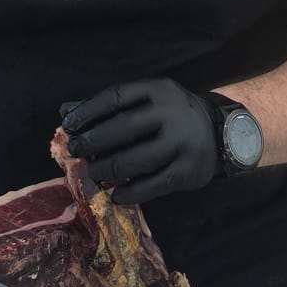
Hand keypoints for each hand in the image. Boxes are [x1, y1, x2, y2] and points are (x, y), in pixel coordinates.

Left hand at [61, 80, 220, 204]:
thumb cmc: (171, 116)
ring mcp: (182, 143)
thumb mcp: (145, 101)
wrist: (222, 134)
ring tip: (92, 173)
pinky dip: (131, 192)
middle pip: (124, 128)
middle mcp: (172, 113)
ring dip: (108, 168)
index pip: (115, 97)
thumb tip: (64, 112)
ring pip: (137, 159)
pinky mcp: (188, 171)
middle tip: (74, 152)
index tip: (68, 125)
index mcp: (158, 90)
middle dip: (93, 142)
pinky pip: (154, 185)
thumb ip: (106, 106)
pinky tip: (115, 195)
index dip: (88, 111)